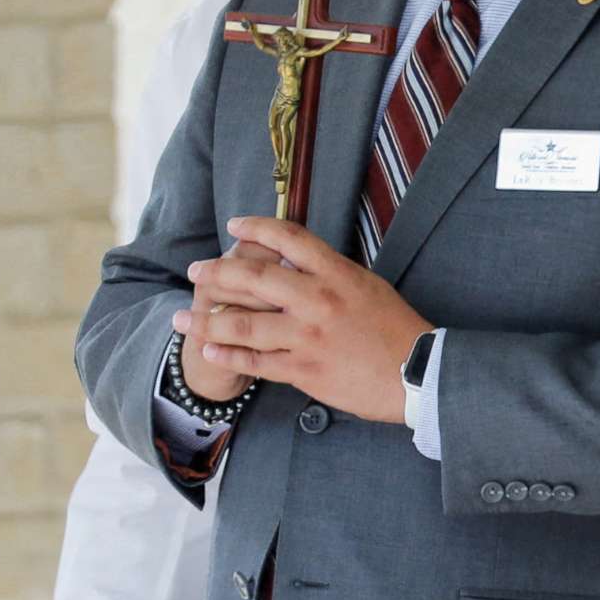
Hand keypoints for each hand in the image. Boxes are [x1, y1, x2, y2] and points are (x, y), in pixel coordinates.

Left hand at [186, 216, 431, 422]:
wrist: (418, 374)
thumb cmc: (397, 329)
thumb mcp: (368, 287)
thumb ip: (331, 275)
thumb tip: (295, 266)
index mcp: (338, 274)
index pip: (289, 238)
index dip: (256, 227)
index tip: (234, 225)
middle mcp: (318, 301)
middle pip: (253, 277)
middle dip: (216, 273)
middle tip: (195, 272)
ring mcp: (308, 336)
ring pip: (244, 325)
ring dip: (206, 321)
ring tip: (181, 319)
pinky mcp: (304, 370)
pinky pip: (256, 362)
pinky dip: (227, 357)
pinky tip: (208, 352)